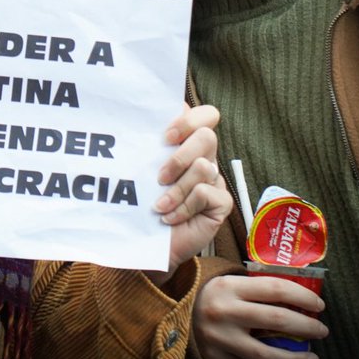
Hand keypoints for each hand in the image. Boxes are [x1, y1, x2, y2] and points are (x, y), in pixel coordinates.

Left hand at [146, 103, 232, 285]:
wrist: (146, 242)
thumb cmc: (142, 203)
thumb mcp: (141, 171)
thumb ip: (146, 146)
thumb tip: (137, 121)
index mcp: (186, 143)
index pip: (204, 115)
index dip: (189, 119)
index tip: (165, 136)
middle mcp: (204, 157)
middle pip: (207, 135)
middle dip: (180, 155)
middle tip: (160, 176)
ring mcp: (215, 179)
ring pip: (203, 166)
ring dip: (176, 189)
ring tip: (159, 205)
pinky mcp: (221, 202)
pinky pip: (205, 193)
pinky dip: (183, 207)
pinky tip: (169, 218)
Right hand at [193, 274, 327, 358]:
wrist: (177, 313)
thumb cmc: (214, 295)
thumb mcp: (231, 281)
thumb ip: (258, 286)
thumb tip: (301, 296)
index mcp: (230, 286)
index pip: (275, 289)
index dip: (303, 297)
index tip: (319, 305)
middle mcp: (224, 312)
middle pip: (276, 320)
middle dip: (306, 327)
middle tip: (321, 331)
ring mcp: (219, 339)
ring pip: (265, 355)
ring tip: (312, 358)